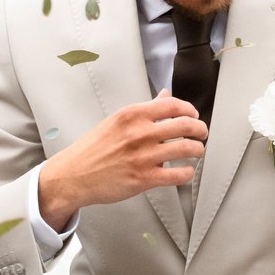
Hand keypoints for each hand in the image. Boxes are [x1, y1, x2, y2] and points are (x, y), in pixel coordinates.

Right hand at [37, 92, 206, 230]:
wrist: (72, 176)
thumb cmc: (92, 149)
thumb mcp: (117, 121)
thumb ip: (145, 110)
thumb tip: (165, 96)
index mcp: (132, 115)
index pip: (173, 105)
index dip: (190, 110)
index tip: (194, 116)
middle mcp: (139, 133)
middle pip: (186, 125)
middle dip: (201, 130)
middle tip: (202, 134)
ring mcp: (142, 156)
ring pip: (187, 149)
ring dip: (198, 150)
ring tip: (197, 151)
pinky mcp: (143, 178)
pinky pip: (178, 175)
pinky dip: (187, 173)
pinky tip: (186, 171)